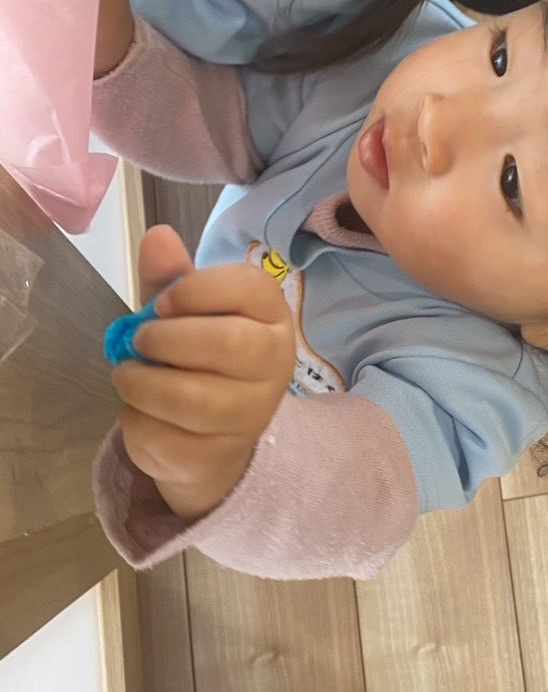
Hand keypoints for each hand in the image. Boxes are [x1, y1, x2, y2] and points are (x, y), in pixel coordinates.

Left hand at [113, 226, 295, 519]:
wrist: (210, 439)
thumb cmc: (197, 359)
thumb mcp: (183, 312)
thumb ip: (169, 277)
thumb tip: (157, 235)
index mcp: (272, 317)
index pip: (249, 287)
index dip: (195, 290)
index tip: (162, 303)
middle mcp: (274, 364)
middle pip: (227, 344)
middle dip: (165, 340)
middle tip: (140, 340)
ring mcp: (252, 414)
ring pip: (191, 398)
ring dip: (141, 382)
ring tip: (130, 375)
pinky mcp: (219, 456)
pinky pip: (165, 436)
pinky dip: (136, 420)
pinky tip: (142, 412)